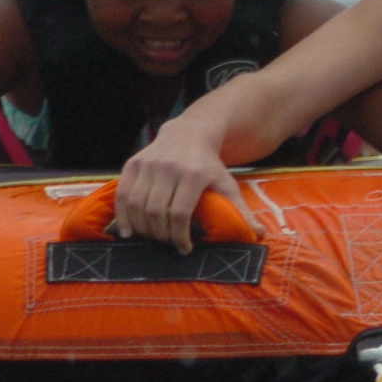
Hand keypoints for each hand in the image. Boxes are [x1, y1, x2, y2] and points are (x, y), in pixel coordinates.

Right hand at [113, 121, 252, 253]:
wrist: (190, 133)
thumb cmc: (210, 165)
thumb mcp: (228, 185)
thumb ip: (241, 212)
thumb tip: (259, 236)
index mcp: (194, 174)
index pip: (180, 213)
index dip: (179, 236)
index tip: (184, 248)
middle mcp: (169, 167)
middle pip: (157, 212)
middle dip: (161, 235)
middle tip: (168, 244)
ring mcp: (149, 164)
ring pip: (138, 205)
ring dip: (143, 229)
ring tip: (153, 238)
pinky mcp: (134, 163)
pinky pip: (122, 194)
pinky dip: (122, 215)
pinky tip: (128, 231)